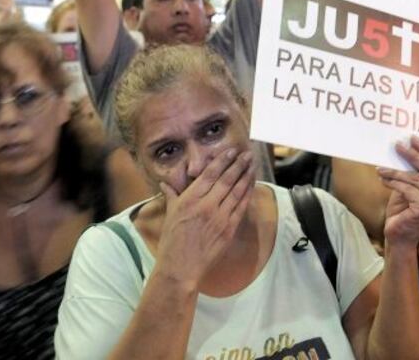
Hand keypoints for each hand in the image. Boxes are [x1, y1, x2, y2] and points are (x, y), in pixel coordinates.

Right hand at [154, 148, 256, 285]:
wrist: (180, 268)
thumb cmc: (171, 242)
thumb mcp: (170, 215)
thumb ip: (172, 196)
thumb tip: (166, 183)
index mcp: (190, 199)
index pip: (210, 174)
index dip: (222, 161)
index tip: (231, 151)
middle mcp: (207, 205)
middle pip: (227, 179)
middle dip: (239, 164)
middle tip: (248, 153)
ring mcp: (220, 217)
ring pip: (237, 191)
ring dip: (246, 176)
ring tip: (253, 165)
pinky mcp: (229, 229)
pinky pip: (241, 207)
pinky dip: (248, 194)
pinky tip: (252, 185)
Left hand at [376, 136, 418, 249]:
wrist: (399, 240)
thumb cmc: (403, 214)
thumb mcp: (409, 190)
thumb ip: (412, 175)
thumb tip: (404, 150)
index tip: (413, 139)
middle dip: (412, 155)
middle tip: (397, 145)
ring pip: (414, 179)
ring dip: (395, 172)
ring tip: (381, 169)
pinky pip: (407, 189)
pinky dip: (393, 182)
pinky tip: (383, 180)